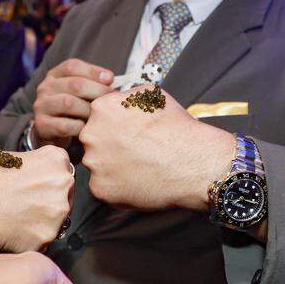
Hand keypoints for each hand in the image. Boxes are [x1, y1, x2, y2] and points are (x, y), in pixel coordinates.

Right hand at [0, 146, 73, 251]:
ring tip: (12, 218)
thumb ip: (41, 167)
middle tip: (19, 206)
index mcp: (56, 159)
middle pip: (65, 199)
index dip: (46, 184)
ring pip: (57, 222)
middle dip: (47, 204)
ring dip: (40, 223)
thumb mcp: (15, 159)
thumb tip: (55, 178)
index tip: (29, 188)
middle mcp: (63, 183)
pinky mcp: (47, 236)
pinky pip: (43, 240)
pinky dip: (29, 239)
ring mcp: (57, 212)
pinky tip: (10, 230)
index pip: (63, 175)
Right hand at [33, 59, 114, 146]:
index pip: (72, 66)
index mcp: (55, 75)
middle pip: (74, 84)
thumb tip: (110, 79)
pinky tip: (87, 128)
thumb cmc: (73, 108)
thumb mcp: (80, 91)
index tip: (110, 79)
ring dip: (89, 110)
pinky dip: (80, 127)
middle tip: (111, 99)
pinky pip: (65, 125)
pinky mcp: (42, 125)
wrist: (52, 131)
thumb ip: (94, 83)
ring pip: (69, 103)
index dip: (93, 71)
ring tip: (100, 115)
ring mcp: (42, 106)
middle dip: (98, 91)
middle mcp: (45, 87)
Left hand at [79, 87, 232, 211]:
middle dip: (110, 147)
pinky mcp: (101, 189)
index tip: (128, 134)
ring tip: (139, 168)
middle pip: (94, 142)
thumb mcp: (152, 94)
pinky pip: (104, 188)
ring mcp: (94, 163)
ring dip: (112, 167)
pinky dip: (117, 188)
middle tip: (134, 152)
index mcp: (101, 109)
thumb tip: (118, 98)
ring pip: (98, 166)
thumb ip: (126, 97)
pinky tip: (137, 182)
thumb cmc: (177, 128)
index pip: (98, 117)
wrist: (194, 162)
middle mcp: (91, 135)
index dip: (115, 126)